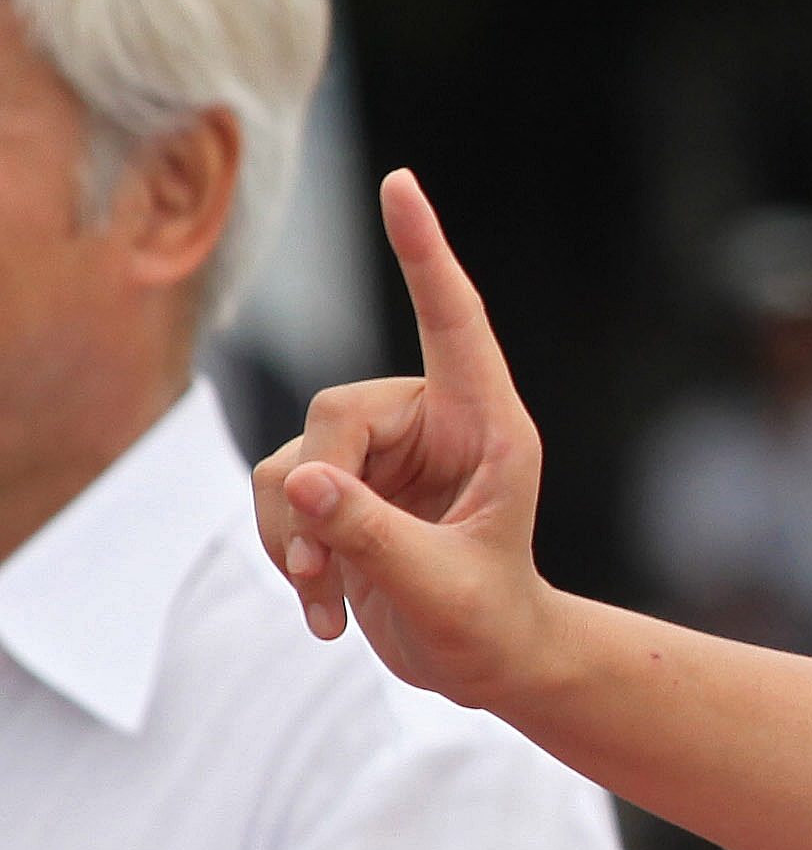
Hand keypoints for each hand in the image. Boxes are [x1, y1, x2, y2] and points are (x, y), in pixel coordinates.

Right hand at [253, 170, 557, 708]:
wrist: (484, 665)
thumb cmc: (491, 625)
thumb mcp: (443, 588)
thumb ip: (374, 536)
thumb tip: (305, 482)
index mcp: (487, 427)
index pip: (453, 322)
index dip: (424, 253)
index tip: (402, 184)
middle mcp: (432, 424)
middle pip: (335, 410)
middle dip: (318, 490)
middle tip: (321, 566)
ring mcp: (383, 453)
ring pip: (294, 459)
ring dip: (294, 535)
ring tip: (328, 598)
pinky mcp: (343, 485)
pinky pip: (281, 493)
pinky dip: (287, 551)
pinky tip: (323, 608)